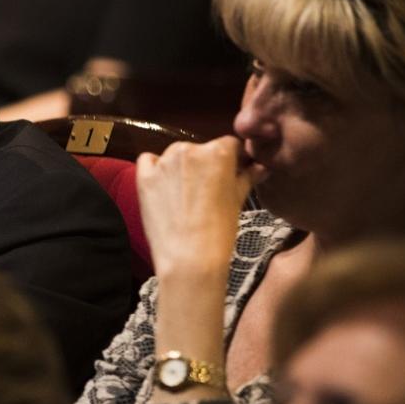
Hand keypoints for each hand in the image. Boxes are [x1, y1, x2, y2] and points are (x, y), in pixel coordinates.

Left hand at [134, 136, 252, 282]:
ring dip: (182, 168)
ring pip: (176, 155)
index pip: (230, 145)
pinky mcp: (144, 176)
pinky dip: (156, 169)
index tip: (234, 173)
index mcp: (218, 151)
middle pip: (202, 150)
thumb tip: (260, 167)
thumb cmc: (220, 230)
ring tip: (186, 195)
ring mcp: (163, 161)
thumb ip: (247, 177)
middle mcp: (189, 149)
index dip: (234, 159)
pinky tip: (163, 187)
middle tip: (209, 190)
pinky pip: (148, 161)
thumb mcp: (238, 200)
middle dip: (206, 165)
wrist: (189, 258)